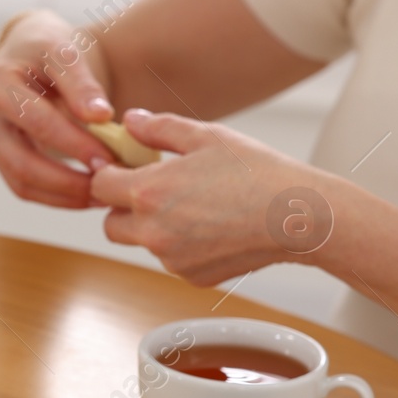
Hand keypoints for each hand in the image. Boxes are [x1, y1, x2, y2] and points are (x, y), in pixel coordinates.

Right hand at [0, 9, 119, 208]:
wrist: (26, 52)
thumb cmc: (47, 49)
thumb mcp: (65, 52)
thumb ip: (81, 82)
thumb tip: (100, 117)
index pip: (36, 121)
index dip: (74, 143)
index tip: (110, 158)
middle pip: (22, 162)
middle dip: (68, 180)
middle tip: (108, 183)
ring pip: (21, 182)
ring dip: (64, 195)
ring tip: (102, 195)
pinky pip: (23, 187)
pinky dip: (56, 196)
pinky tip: (86, 195)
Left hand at [89, 109, 338, 285]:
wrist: (297, 217)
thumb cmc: (257, 171)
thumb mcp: (207, 137)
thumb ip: (159, 128)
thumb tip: (129, 121)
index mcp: (149, 192)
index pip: (100, 186)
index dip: (110, 174)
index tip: (126, 169)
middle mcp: (152, 231)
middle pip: (110, 225)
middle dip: (123, 209)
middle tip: (156, 191)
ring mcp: (170, 259)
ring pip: (143, 243)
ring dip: (155, 227)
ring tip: (197, 206)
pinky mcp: (191, 277)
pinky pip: (172, 260)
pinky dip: (183, 246)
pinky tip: (216, 227)